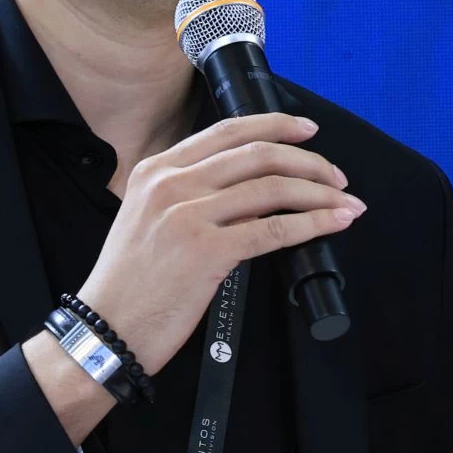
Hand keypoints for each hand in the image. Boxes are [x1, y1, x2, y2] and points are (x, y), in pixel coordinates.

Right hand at [75, 111, 361, 375]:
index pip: (226, 131)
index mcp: (156, 170)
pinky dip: (312, 224)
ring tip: (345, 202)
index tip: (306, 131)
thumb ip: (188, 195)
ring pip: (271, 189)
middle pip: (257, 154)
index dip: (274, 126)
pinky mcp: (206, 251)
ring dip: (319, 193)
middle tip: (335, 175)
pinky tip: (332, 224)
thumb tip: (248, 192)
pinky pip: (274, 230)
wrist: (107, 326)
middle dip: (308, 161)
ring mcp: (188, 216)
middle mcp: (171, 184)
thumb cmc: (129, 282)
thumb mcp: (147, 218)